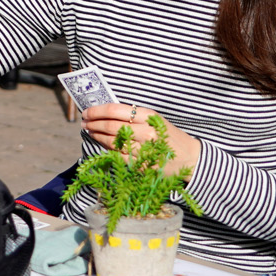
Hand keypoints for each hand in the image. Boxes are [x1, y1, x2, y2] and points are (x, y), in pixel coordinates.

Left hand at [82, 104, 201, 169]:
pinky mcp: (142, 164)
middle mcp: (146, 131)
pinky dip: (107, 150)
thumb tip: (105, 113)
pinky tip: (102, 145)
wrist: (190, 158)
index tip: (87, 111)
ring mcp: (144, 149)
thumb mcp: (155, 120)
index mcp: (148, 116)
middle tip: (84, 122)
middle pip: (110, 126)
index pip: (115, 110)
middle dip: (93, 123)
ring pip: (111, 142)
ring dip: (97, 136)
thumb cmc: (168, 136)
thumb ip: (133, 116)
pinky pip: (118, 156)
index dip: (97, 111)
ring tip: (90, 132)